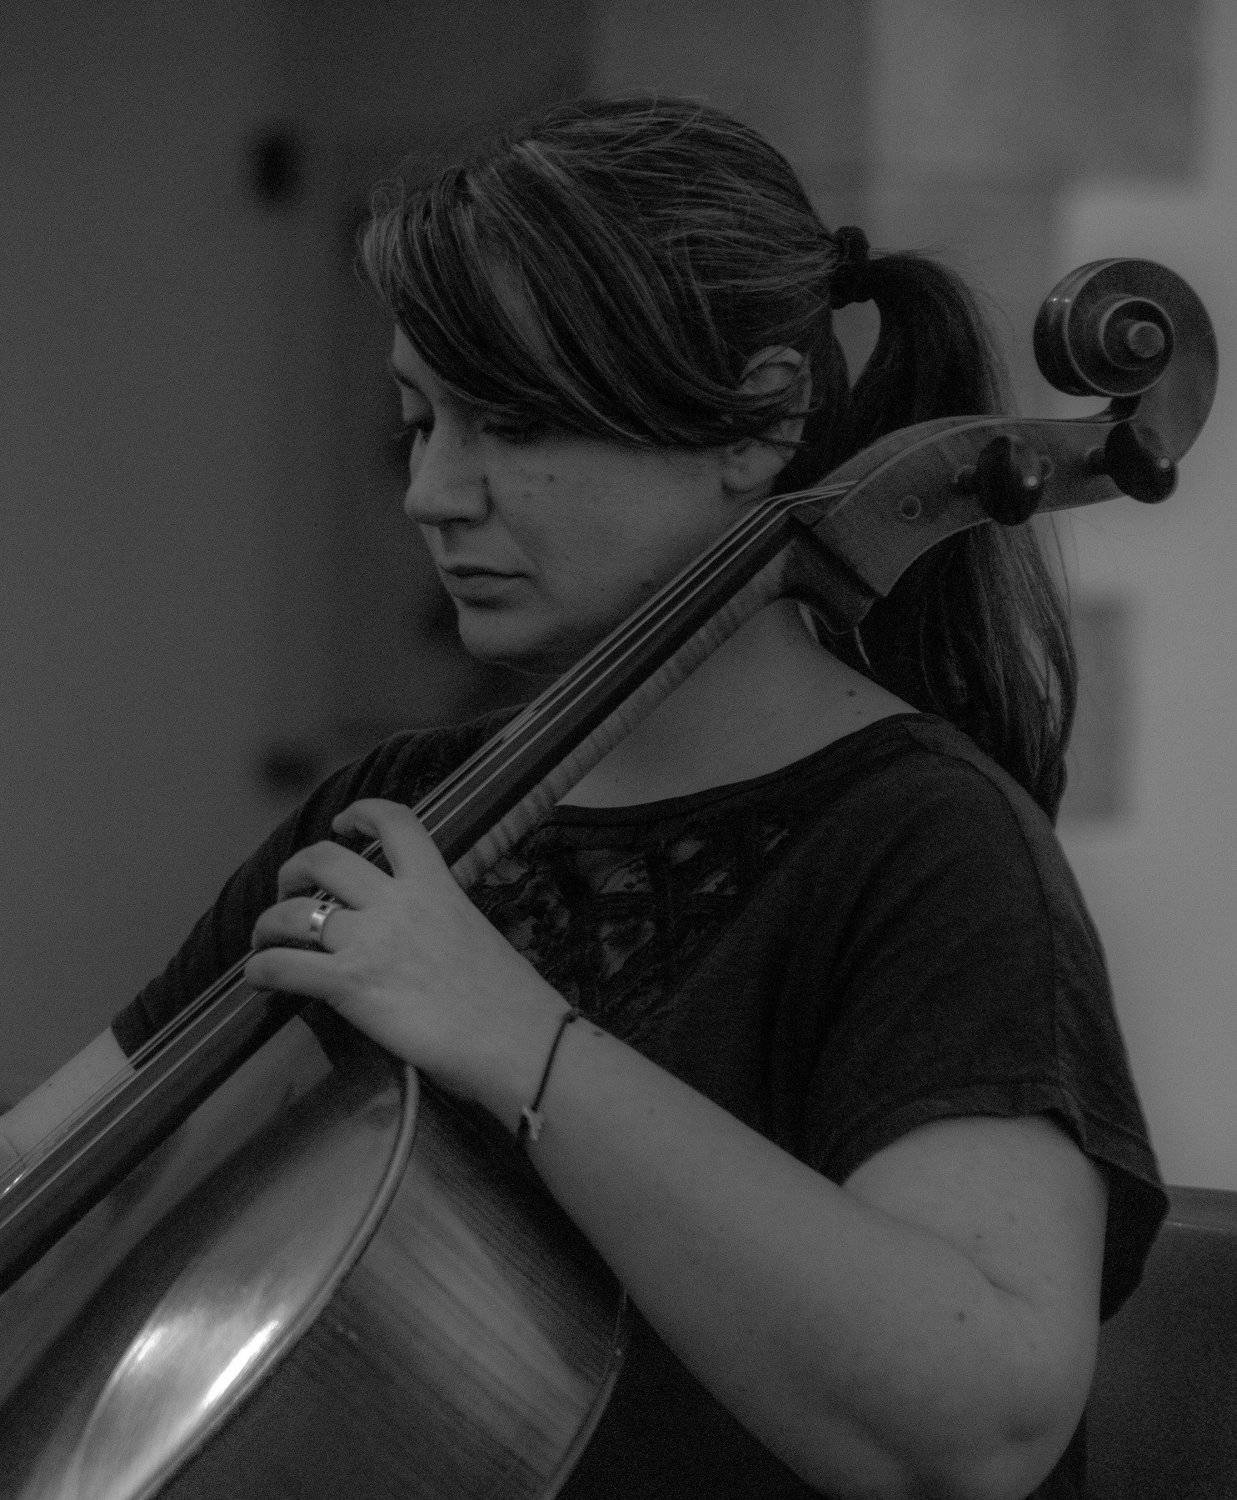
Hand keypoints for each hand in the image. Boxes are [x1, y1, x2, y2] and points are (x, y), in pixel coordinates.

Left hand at [245, 799, 569, 1126]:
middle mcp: (398, 903)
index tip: (342, 823)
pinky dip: (260, 970)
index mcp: (436, 884)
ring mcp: (371, 942)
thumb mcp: (474, 933)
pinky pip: (284, 966)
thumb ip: (438, 921)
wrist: (517, 1042)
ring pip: (294, 913)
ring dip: (268, 924)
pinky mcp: (351, 984)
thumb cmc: (509, 1001)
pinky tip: (258, 979)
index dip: (359, 812)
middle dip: (295, 870)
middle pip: (325, 859)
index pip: (395, 822)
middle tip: (290, 891)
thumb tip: (414, 937)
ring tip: (266, 940)